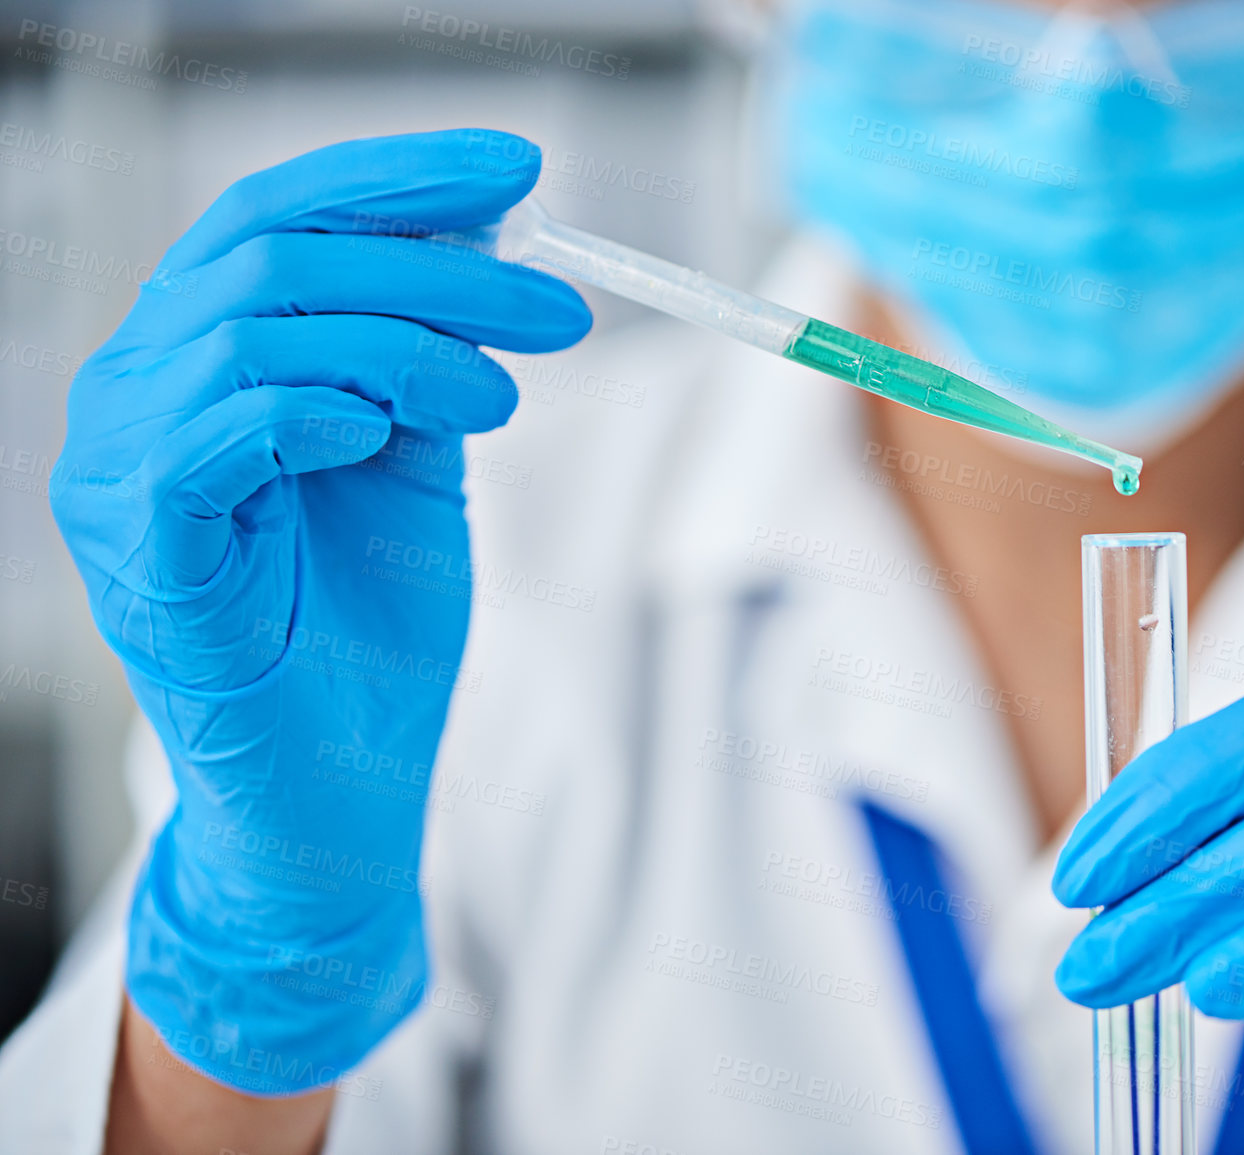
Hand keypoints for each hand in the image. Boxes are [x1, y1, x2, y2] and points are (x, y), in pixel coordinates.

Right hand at [51, 129, 589, 1093]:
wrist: (342, 797)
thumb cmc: (371, 635)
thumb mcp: (416, 465)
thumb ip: (425, 358)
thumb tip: (487, 241)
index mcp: (202, 360)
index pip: (280, 216)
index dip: (398, 177)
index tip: (521, 169)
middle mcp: (139, 395)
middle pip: (274, 255)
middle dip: (435, 265)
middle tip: (556, 307)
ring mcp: (122, 471)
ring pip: (254, 326)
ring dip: (407, 342)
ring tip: (506, 396)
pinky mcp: (140, 550)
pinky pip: (214, 434)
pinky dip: (316, 408)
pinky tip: (389, 432)